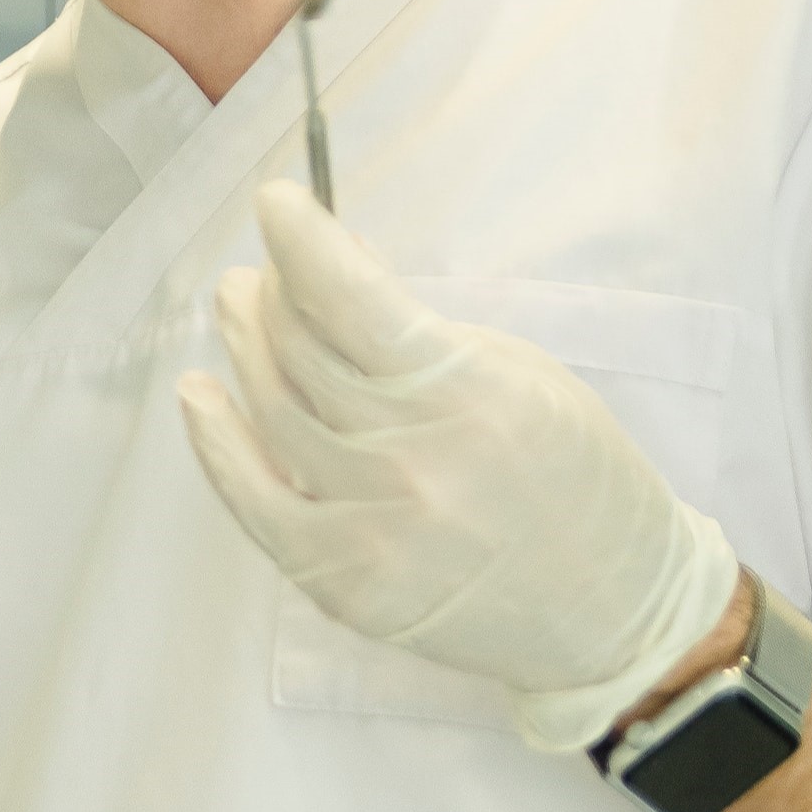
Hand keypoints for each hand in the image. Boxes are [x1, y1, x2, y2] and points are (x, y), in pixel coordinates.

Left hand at [177, 183, 740, 751]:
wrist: (610, 609)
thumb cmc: (575, 476)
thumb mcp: (520, 374)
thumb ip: (421, 331)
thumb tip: (328, 272)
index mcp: (468, 392)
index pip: (350, 298)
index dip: (300, 241)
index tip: (276, 202)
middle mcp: (410, 459)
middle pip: (300, 352)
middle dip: (273, 296)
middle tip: (262, 274)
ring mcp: (369, 525)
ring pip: (272, 414)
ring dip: (247, 350)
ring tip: (239, 312)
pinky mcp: (342, 581)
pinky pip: (253, 500)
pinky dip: (217, 442)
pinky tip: (201, 395)